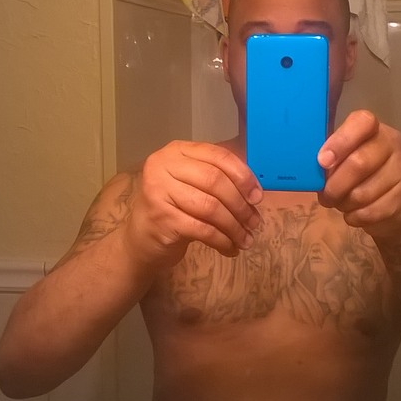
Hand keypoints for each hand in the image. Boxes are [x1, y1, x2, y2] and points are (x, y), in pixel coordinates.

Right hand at [125, 141, 262, 268]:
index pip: (217, 156)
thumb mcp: (193, 185)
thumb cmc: (174, 208)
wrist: (142, 238)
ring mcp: (159, 191)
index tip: (258, 197)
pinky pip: (203, 229)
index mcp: (177, 151)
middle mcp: (163, 165)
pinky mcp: (161, 218)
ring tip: (246, 239)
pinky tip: (230, 249)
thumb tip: (255, 190)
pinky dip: (222, 241)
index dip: (243, 176)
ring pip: (211, 207)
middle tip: (255, 222)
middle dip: (240, 204)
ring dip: (234, 226)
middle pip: (215, 181)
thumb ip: (219, 179)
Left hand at [317, 110, 400, 241]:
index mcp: (375, 129)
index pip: (362, 122)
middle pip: (359, 163)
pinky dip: (354, 217)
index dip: (340, 142)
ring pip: (362, 193)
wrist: (395, 206)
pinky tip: (354, 214)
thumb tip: (313, 170)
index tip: (322, 161)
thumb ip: (331, 158)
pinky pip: (370, 211)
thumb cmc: (360, 177)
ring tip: (341, 203)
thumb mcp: (345, 160)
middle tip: (326, 196)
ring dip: (343, 204)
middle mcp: (393, 144)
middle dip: (335, 185)